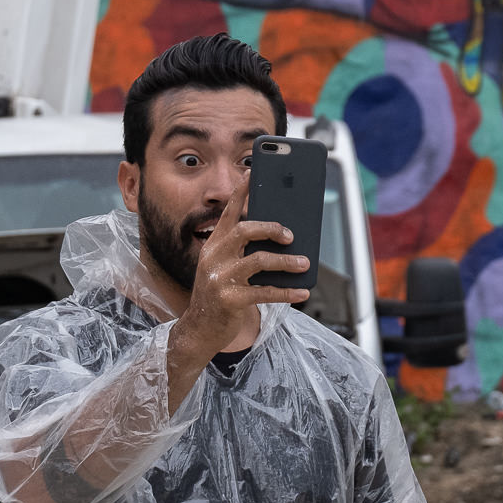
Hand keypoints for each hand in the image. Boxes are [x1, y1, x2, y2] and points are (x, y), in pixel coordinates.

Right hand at [176, 174, 309, 355]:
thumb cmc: (219, 294)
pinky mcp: (230, 300)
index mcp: (214, 244)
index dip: (241, 191)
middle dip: (271, 228)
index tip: (253, 172)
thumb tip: (281, 235)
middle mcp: (214, 256)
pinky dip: (287, 292)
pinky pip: (265, 292)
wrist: (198, 331)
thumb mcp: (223, 266)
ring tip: (304, 263)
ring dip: (286, 261)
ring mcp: (220, 278)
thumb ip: (242, 250)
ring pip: (259, 260)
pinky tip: (302, 292)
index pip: (228, 211)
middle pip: (245, 230)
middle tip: (291, 235)